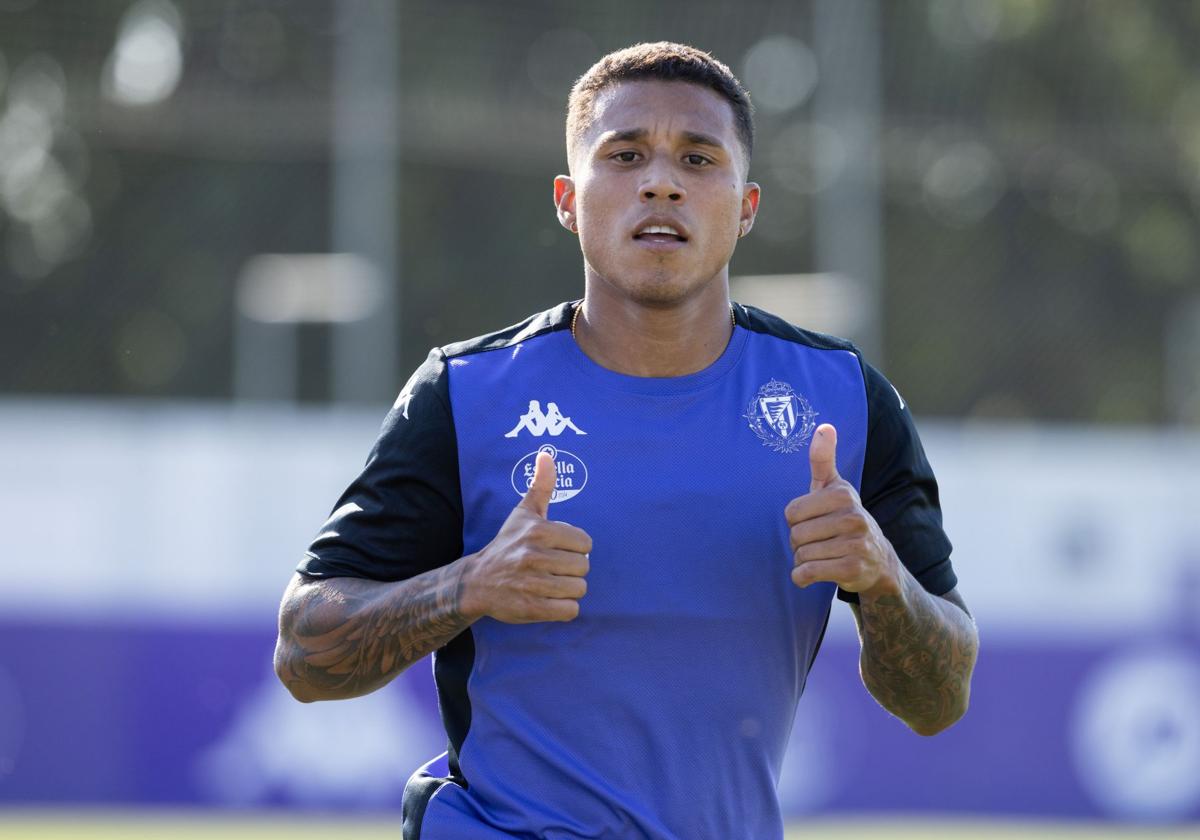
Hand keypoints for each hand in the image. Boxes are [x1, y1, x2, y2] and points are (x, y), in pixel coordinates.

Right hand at [460, 451, 591, 622]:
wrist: (477, 582)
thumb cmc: (507, 544)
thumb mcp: (523, 513)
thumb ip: (540, 485)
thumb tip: (547, 454)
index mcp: (538, 531)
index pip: (585, 543)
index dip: (576, 548)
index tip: (558, 549)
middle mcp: (533, 556)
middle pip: (584, 567)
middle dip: (572, 570)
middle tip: (553, 568)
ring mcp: (531, 584)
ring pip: (578, 589)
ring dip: (569, 589)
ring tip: (550, 584)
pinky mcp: (530, 608)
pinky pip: (569, 611)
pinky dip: (564, 608)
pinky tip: (549, 600)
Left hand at [784, 424, 898, 596]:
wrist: (877, 560)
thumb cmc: (844, 518)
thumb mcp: (834, 488)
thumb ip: (823, 459)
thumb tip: (824, 426)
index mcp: (842, 494)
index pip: (792, 512)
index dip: (795, 521)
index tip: (813, 522)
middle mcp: (853, 516)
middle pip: (795, 535)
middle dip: (798, 544)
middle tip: (817, 543)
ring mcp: (856, 543)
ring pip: (801, 555)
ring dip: (801, 560)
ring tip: (820, 556)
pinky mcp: (853, 569)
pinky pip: (808, 573)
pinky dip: (802, 577)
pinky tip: (810, 575)